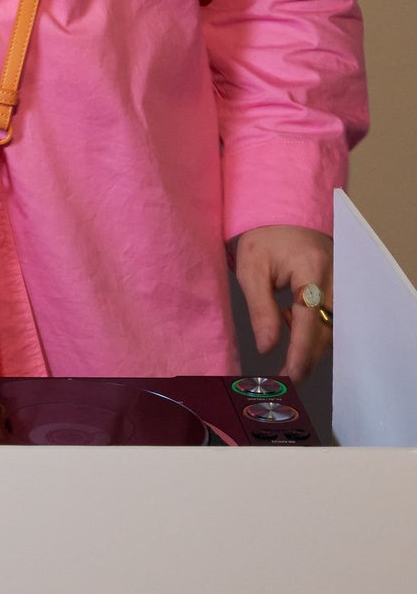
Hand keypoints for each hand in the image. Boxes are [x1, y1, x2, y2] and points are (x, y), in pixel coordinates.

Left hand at [233, 224, 332, 383]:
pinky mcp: (341, 289)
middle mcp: (335, 278)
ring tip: (284, 358)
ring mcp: (342, 283)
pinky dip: (312, 330)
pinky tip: (289, 323)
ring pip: (331, 328)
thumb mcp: (252, 269)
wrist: (285, 213)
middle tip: (286, 379)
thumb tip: (267, 347)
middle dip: (307, 358)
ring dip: (309, 346)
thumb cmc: (265, 238)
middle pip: (326, 330)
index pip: (310, 320)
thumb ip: (261, 309)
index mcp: (311, 269)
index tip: (291, 376)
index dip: (301, 353)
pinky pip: (331, 318)